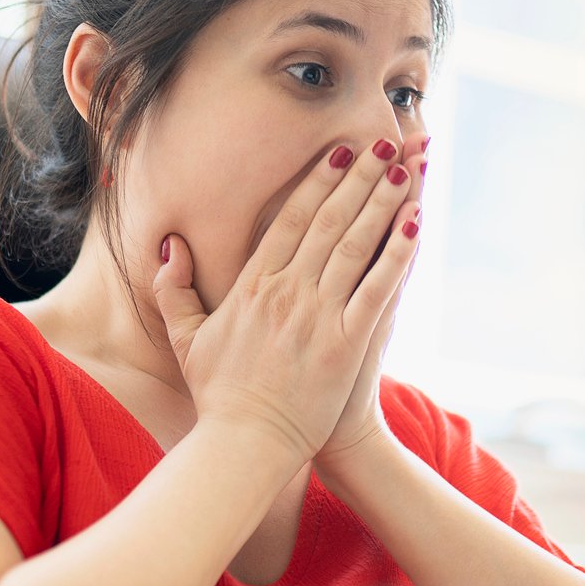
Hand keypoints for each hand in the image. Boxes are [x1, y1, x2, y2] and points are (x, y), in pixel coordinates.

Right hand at [151, 138, 416, 463]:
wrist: (245, 444)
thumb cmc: (218, 394)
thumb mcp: (185, 337)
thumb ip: (174, 289)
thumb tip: (169, 245)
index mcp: (252, 286)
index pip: (290, 220)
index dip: (317, 182)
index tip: (338, 152)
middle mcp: (287, 292)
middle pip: (329, 221)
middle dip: (359, 176)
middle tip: (382, 141)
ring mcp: (318, 316)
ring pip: (355, 245)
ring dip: (382, 201)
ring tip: (405, 166)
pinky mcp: (346, 343)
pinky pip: (377, 289)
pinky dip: (397, 254)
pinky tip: (415, 224)